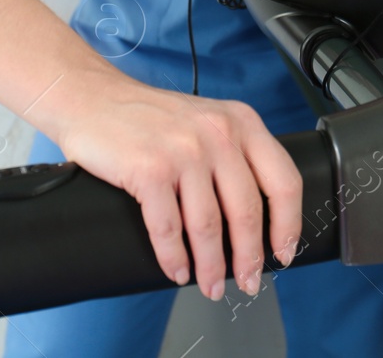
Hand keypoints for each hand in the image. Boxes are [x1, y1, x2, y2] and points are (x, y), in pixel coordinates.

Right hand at [50, 67, 302, 300]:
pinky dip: (174, 257)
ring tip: (211, 286)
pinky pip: (168, 228)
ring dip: (211, 266)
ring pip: (208, 226)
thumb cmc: (150, 117)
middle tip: (249, 282)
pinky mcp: (149, 169)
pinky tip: (177, 270)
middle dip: (249, 258)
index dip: (288, 225)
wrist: (94, 97)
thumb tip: (254, 220)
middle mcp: (218, 134)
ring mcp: (183, 151)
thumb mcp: (207, 122)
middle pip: (247, 211)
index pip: (284, 181)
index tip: (284, 253)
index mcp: (242, 123)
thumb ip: (234, 155)